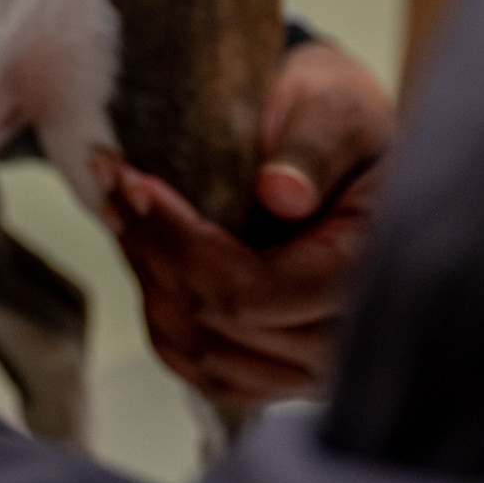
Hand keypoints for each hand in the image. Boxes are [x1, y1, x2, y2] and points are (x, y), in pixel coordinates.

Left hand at [100, 40, 393, 407]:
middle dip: (152, 253)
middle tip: (115, 184)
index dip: (181, 245)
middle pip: (216, 328)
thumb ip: (314, 150)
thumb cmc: (341, 122)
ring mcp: (312, 368)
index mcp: (368, 276)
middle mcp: (347, 342)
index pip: (253, 294)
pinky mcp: (279, 372)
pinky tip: (143, 255)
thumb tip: (282, 193)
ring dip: (148, 283)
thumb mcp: (336, 111)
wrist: (346, 146)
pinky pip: (203, 370)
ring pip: (200, 355)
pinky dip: (161, 316)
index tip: (139, 184)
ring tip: (121, 212)